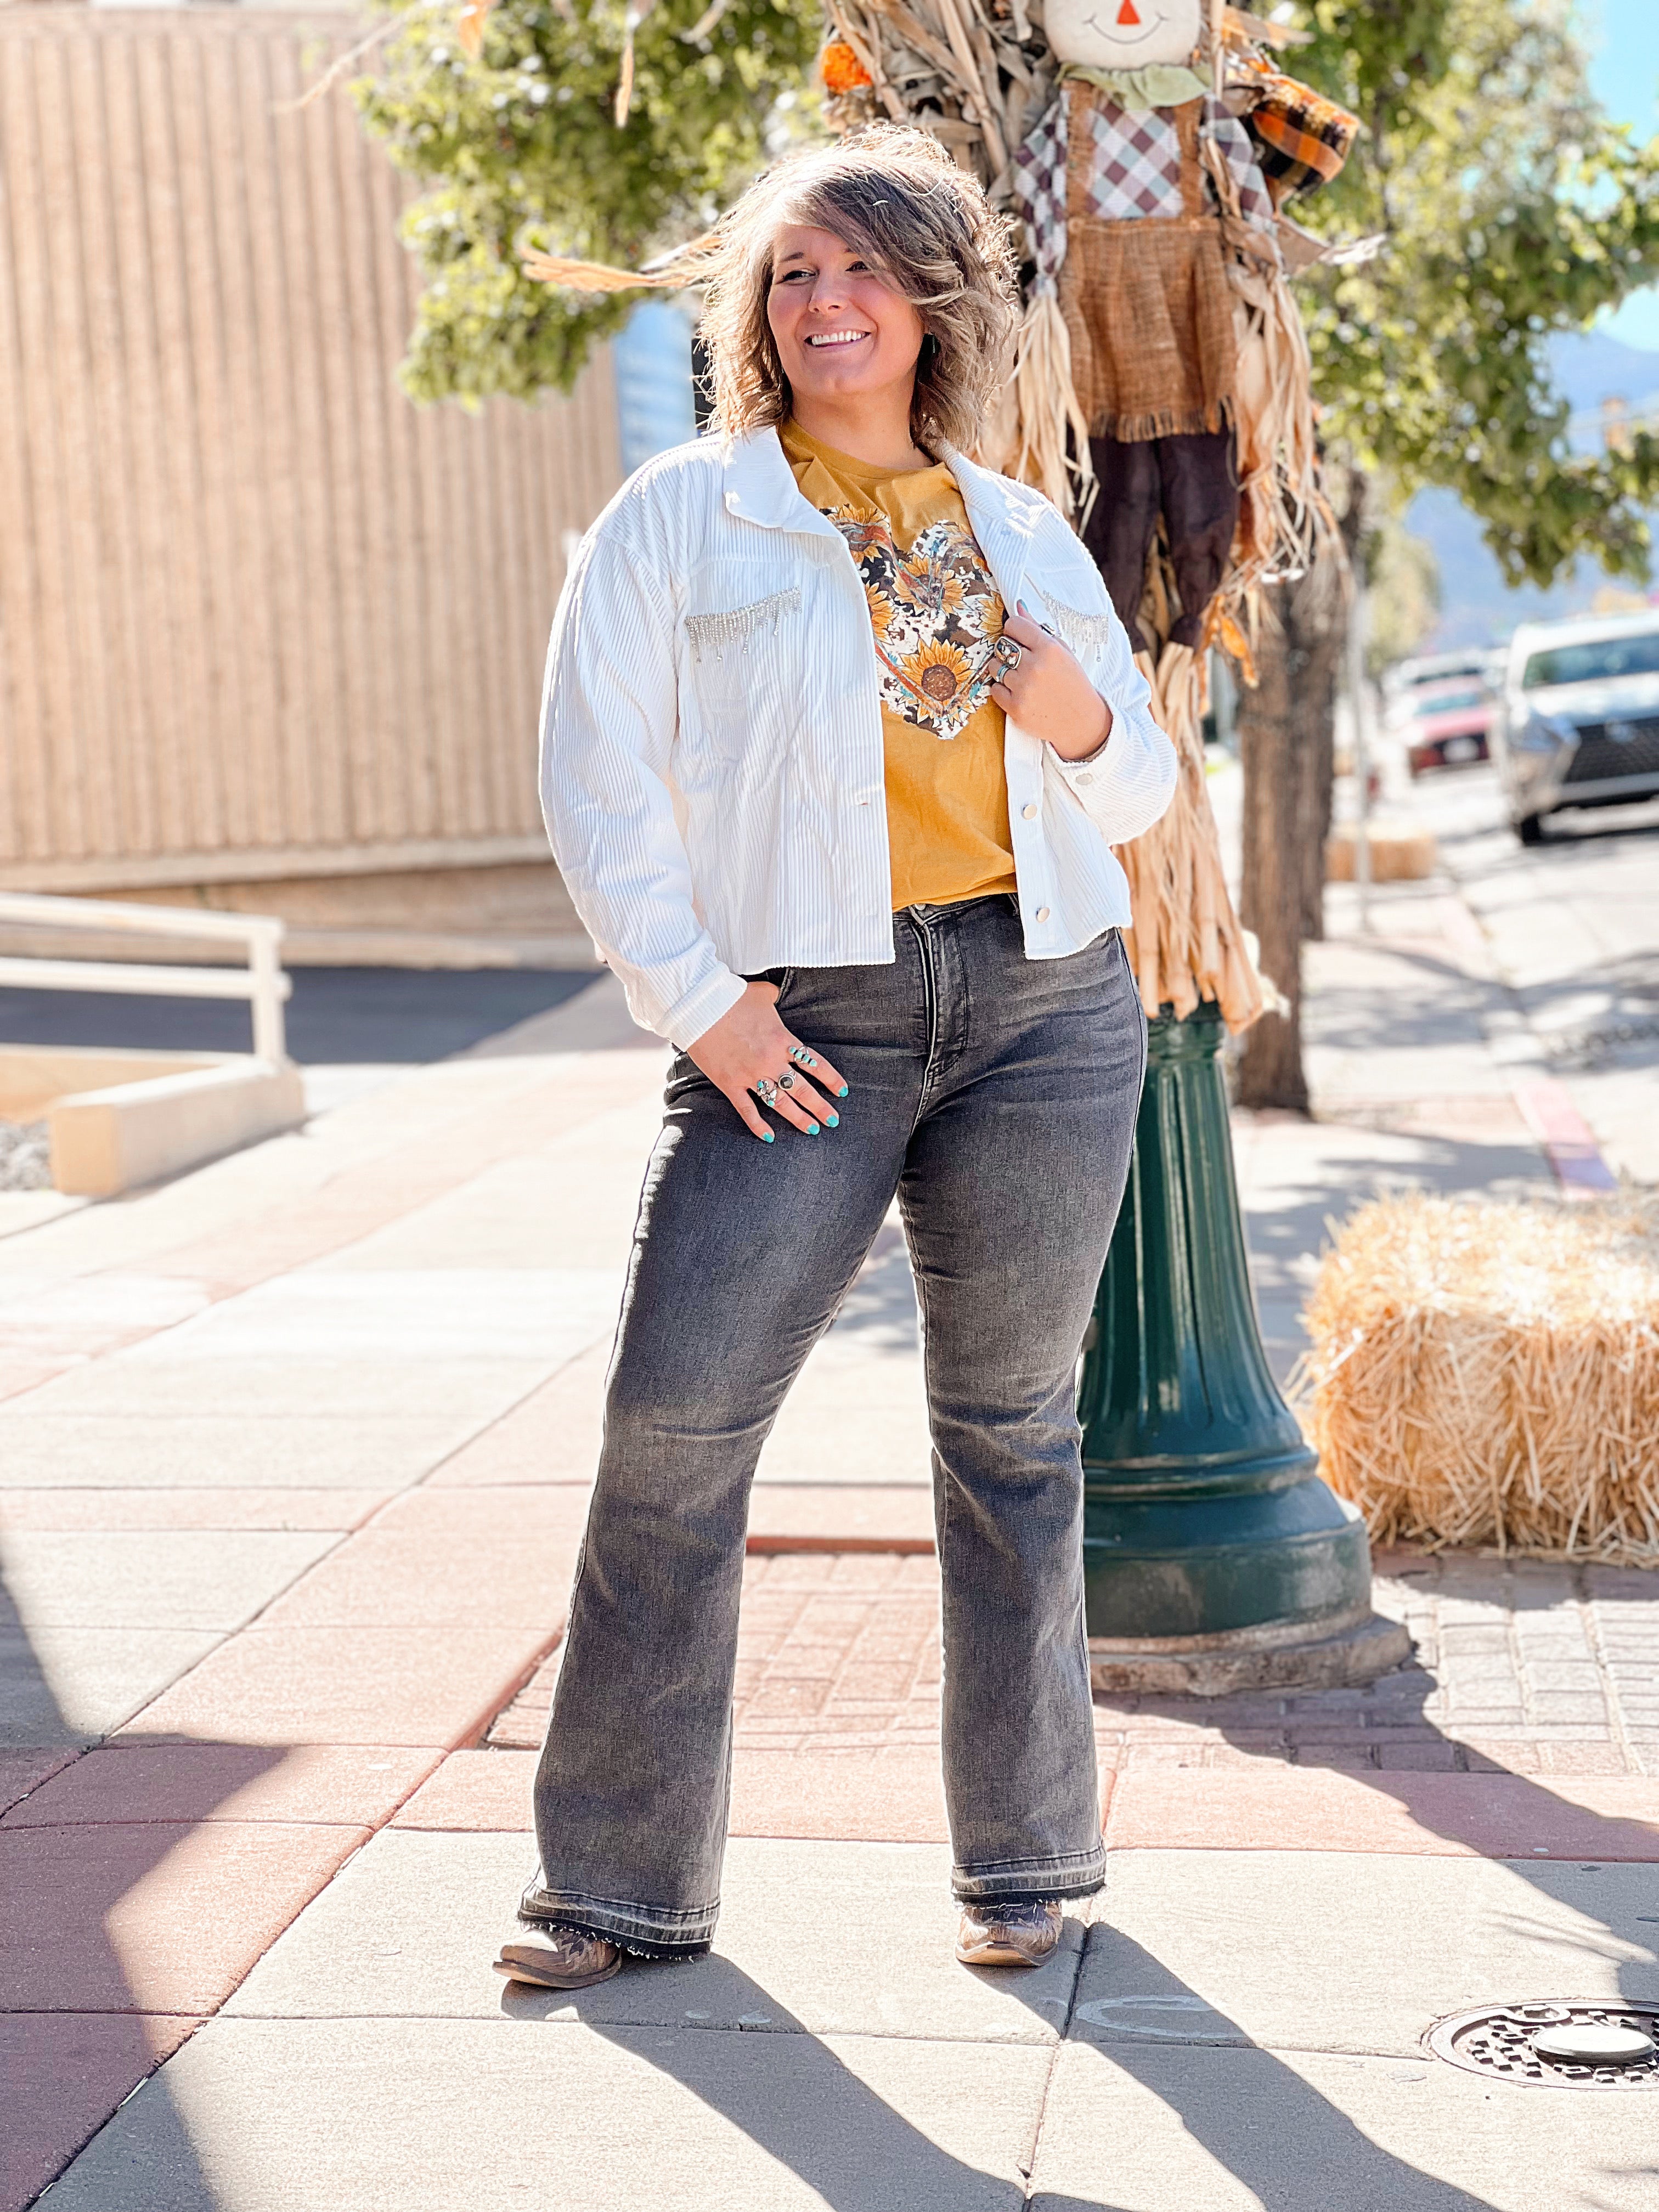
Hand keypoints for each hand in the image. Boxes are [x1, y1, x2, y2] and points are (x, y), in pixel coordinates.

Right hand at [687, 981, 848, 1143]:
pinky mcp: (730, 1084)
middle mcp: (771, 1061)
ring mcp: (751, 1075)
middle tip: (833, 1121)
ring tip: (812, 1130)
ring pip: (780, 1103)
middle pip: (803, 1089)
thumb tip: (774, 993)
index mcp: (783, 1040)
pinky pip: (747, 1110)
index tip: (842, 1092)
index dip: (831, 1079)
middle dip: (820, 1107)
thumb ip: (773, 996)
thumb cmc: (731, 997)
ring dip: (798, 1118)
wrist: (699, 1006)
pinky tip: (770, 1138)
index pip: (815, 1064)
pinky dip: (758, 1126)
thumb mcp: (761, 993)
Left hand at [988, 607, 1111, 762]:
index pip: (1014, 625)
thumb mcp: (1062, 651)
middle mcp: (1035, 667)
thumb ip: (1038, 629)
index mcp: (1049, 648)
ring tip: (1020, 677)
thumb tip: (1018, 606)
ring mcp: (1023, 688)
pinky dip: (1002, 689)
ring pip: (994, 667)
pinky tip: (1018, 691)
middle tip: (1021, 660)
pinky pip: (994, 689)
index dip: (1014, 630)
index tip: (1019, 638)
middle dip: (1008, 651)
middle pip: (1002, 645)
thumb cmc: (1072, 682)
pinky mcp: (1015, 708)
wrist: (1081, 720)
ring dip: (1002, 670)